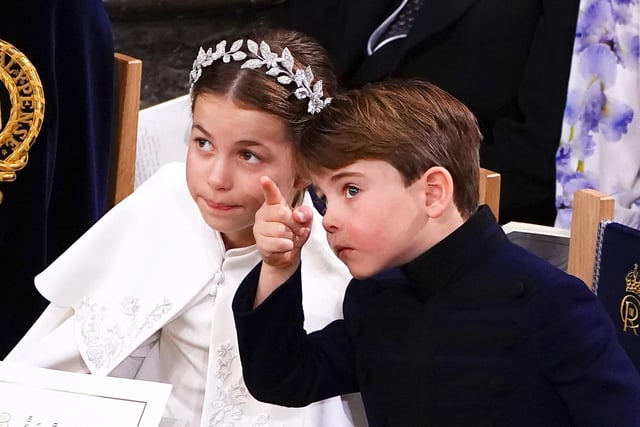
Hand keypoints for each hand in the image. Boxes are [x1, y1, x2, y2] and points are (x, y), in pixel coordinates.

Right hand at [253, 176, 311, 305]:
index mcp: (274, 204)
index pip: (271, 194)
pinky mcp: (260, 243)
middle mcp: (263, 214)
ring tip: (289, 238)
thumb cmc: (293, 233)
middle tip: (297, 229)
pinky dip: (287, 246)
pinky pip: (278, 243)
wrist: (286, 254)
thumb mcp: (305, 221)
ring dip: (291, 237)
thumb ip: (305, 214)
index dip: (269, 187)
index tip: (265, 179)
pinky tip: (286, 245)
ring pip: (281, 230)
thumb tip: (298, 216)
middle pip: (282, 213)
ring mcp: (260, 229)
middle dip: (294, 223)